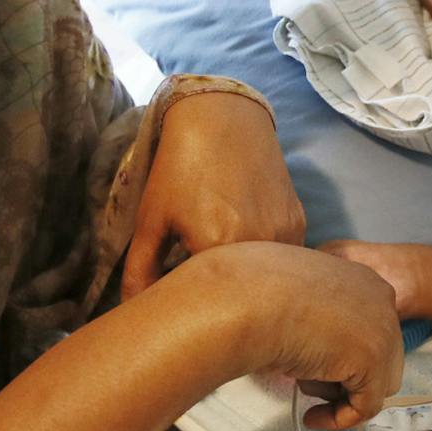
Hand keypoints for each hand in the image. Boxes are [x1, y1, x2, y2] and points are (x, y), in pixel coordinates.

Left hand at [124, 91, 304, 300]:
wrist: (223, 119)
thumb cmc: (179, 168)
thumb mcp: (151, 222)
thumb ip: (140, 273)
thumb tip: (132, 311)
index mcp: (218, 248)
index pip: (202, 299)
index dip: (184, 296)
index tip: (171, 278)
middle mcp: (259, 246)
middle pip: (235, 291)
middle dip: (214, 287)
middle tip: (193, 259)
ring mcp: (285, 235)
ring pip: (261, 277)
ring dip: (242, 276)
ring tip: (220, 244)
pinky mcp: (298, 223)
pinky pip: (280, 257)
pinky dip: (262, 259)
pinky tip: (243, 231)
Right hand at [179, 241, 405, 430]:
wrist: (251, 300)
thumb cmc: (256, 295)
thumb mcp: (294, 299)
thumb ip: (316, 316)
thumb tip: (314, 345)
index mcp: (362, 280)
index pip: (368, 328)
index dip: (343, 354)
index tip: (315, 366)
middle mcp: (381, 300)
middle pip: (380, 355)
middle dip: (346, 374)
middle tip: (308, 380)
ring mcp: (383, 329)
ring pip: (376, 382)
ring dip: (341, 393)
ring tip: (301, 383)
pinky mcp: (374, 360)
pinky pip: (365, 406)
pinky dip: (339, 419)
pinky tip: (311, 417)